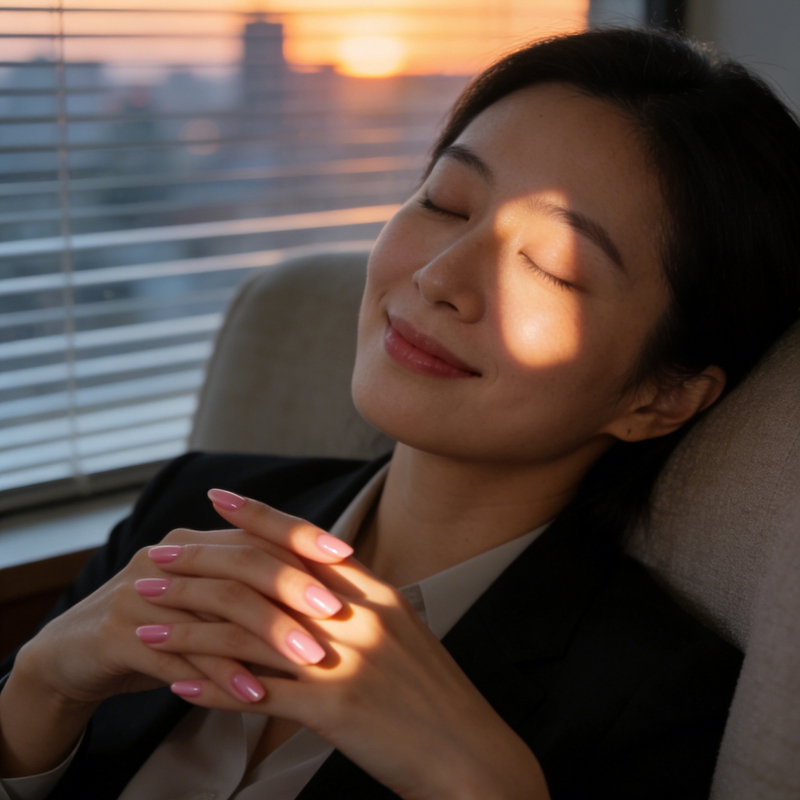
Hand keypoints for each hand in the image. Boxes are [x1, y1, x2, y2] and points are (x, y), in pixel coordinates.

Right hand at [1, 494, 351, 778]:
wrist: (79, 654)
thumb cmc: (166, 627)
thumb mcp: (209, 600)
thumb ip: (255, 586)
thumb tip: (329, 583)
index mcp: (199, 541)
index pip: (258, 531)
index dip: (302, 538)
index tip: (346, 553)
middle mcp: (171, 556)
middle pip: (240, 563)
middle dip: (291, 588)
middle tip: (334, 613)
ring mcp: (141, 592)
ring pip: (213, 610)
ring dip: (263, 637)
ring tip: (308, 660)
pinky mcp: (117, 634)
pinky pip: (178, 655)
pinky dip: (220, 676)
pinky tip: (254, 694)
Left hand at [137, 492, 550, 799]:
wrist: (471, 756)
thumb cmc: (434, 696)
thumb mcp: (403, 634)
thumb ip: (360, 606)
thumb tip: (317, 588)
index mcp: (376, 592)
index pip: (305, 540)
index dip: (258, 515)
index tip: (217, 498)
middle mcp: (358, 616)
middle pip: (263, 579)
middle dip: (201, 566)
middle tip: (155, 561)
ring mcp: (346, 661)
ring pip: (247, 635)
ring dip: (188, 629)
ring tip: (144, 625)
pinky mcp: (334, 710)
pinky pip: (257, 693)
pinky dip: (211, 688)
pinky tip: (176, 685)